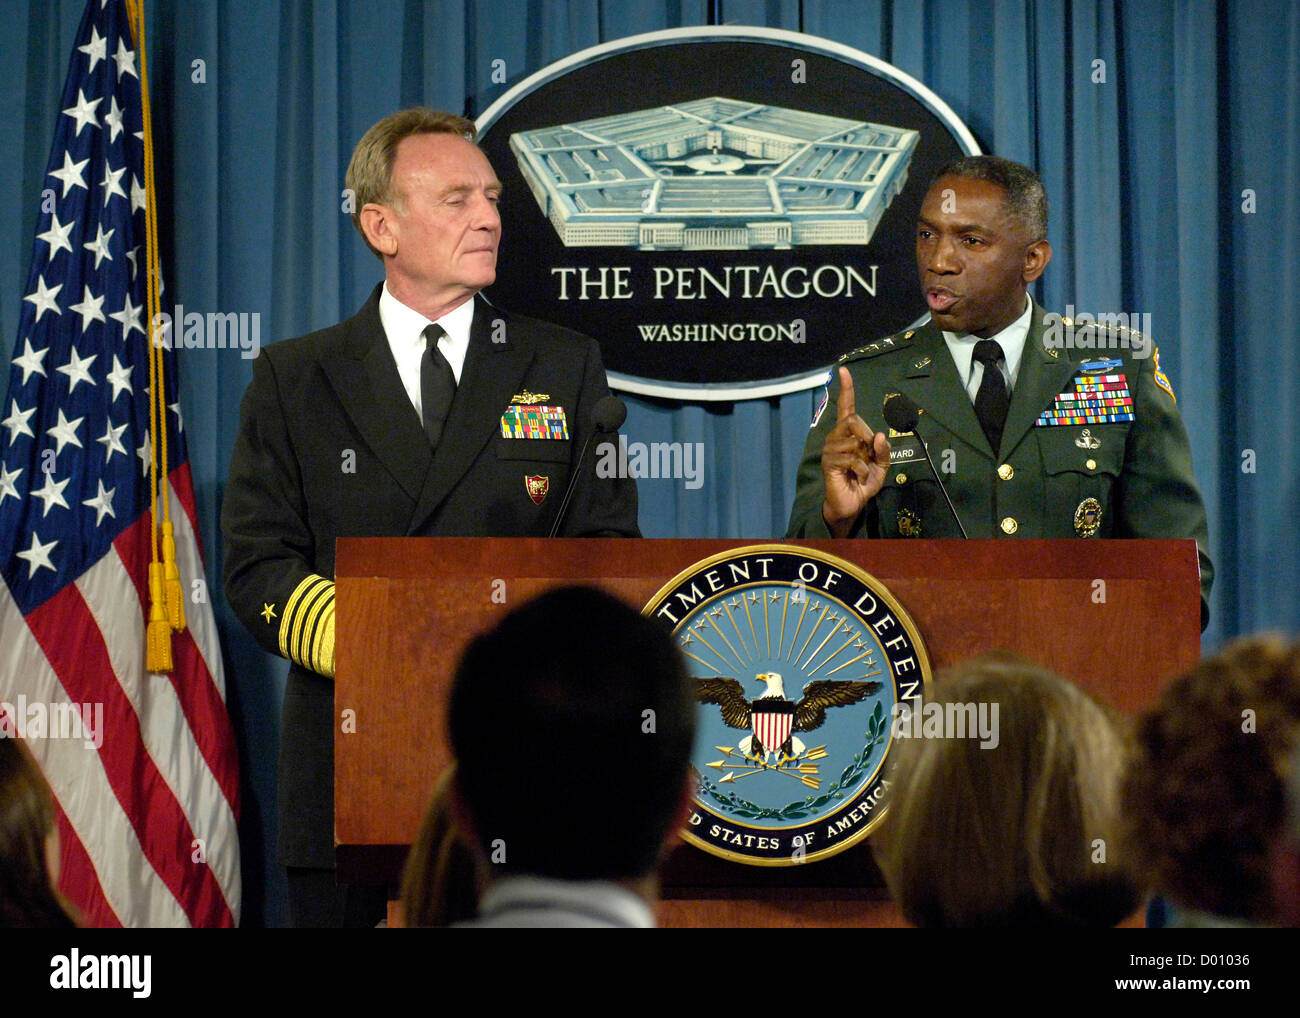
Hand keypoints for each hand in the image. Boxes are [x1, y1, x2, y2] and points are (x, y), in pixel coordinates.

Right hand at [820, 367, 890, 536]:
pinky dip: (863, 470)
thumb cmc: (864, 482)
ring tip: (862, 471)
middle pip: (853, 420)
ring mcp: (830, 449)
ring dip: (866, 458)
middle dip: (867, 435)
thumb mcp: (882, 465)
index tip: (844, 370)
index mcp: (848, 434)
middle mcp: (836, 437)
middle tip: (870, 455)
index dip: (846, 389)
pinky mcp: (829, 462)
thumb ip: (883, 450)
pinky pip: (853, 458)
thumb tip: (877, 434)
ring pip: (854, 440)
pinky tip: (859, 477)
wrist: (852, 504)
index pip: (846, 407)